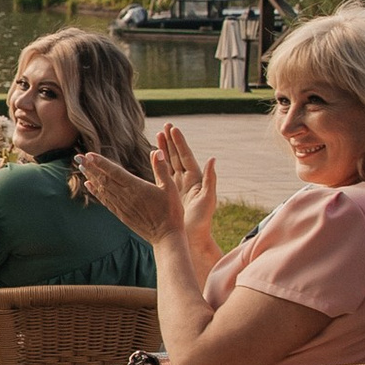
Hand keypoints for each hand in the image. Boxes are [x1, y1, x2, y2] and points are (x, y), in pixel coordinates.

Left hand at [75, 123, 215, 256]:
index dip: (101, 163)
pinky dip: (96, 192)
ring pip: (102, 189)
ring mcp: (122, 206)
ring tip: (81, 166)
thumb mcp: (170, 188)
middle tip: (78, 156)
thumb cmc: (171, 212)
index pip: (115, 172)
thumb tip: (157, 151)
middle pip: (104, 179)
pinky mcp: (121, 214)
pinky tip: (89, 185)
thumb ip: (162, 169)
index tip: (89, 154)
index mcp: (137, 188)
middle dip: (90, 167)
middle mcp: (126, 196)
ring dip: (91, 177)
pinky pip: (105, 201)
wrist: (166, 237)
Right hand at [149, 119, 219, 266]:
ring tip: (158, 135)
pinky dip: (157, 165)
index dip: (179, 143)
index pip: (186, 156)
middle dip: (171, 141)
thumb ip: (211, 179)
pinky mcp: (169, 193)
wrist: (192, 238)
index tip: (173, 129)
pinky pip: (162, 175)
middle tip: (165, 126)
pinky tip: (152, 157)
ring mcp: (177, 186)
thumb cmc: (202, 221)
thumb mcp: (208, 200)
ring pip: (168, 164)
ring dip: (164, 150)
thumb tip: (213, 159)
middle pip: (177, 156)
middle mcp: (186, 180)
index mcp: (196, 180)